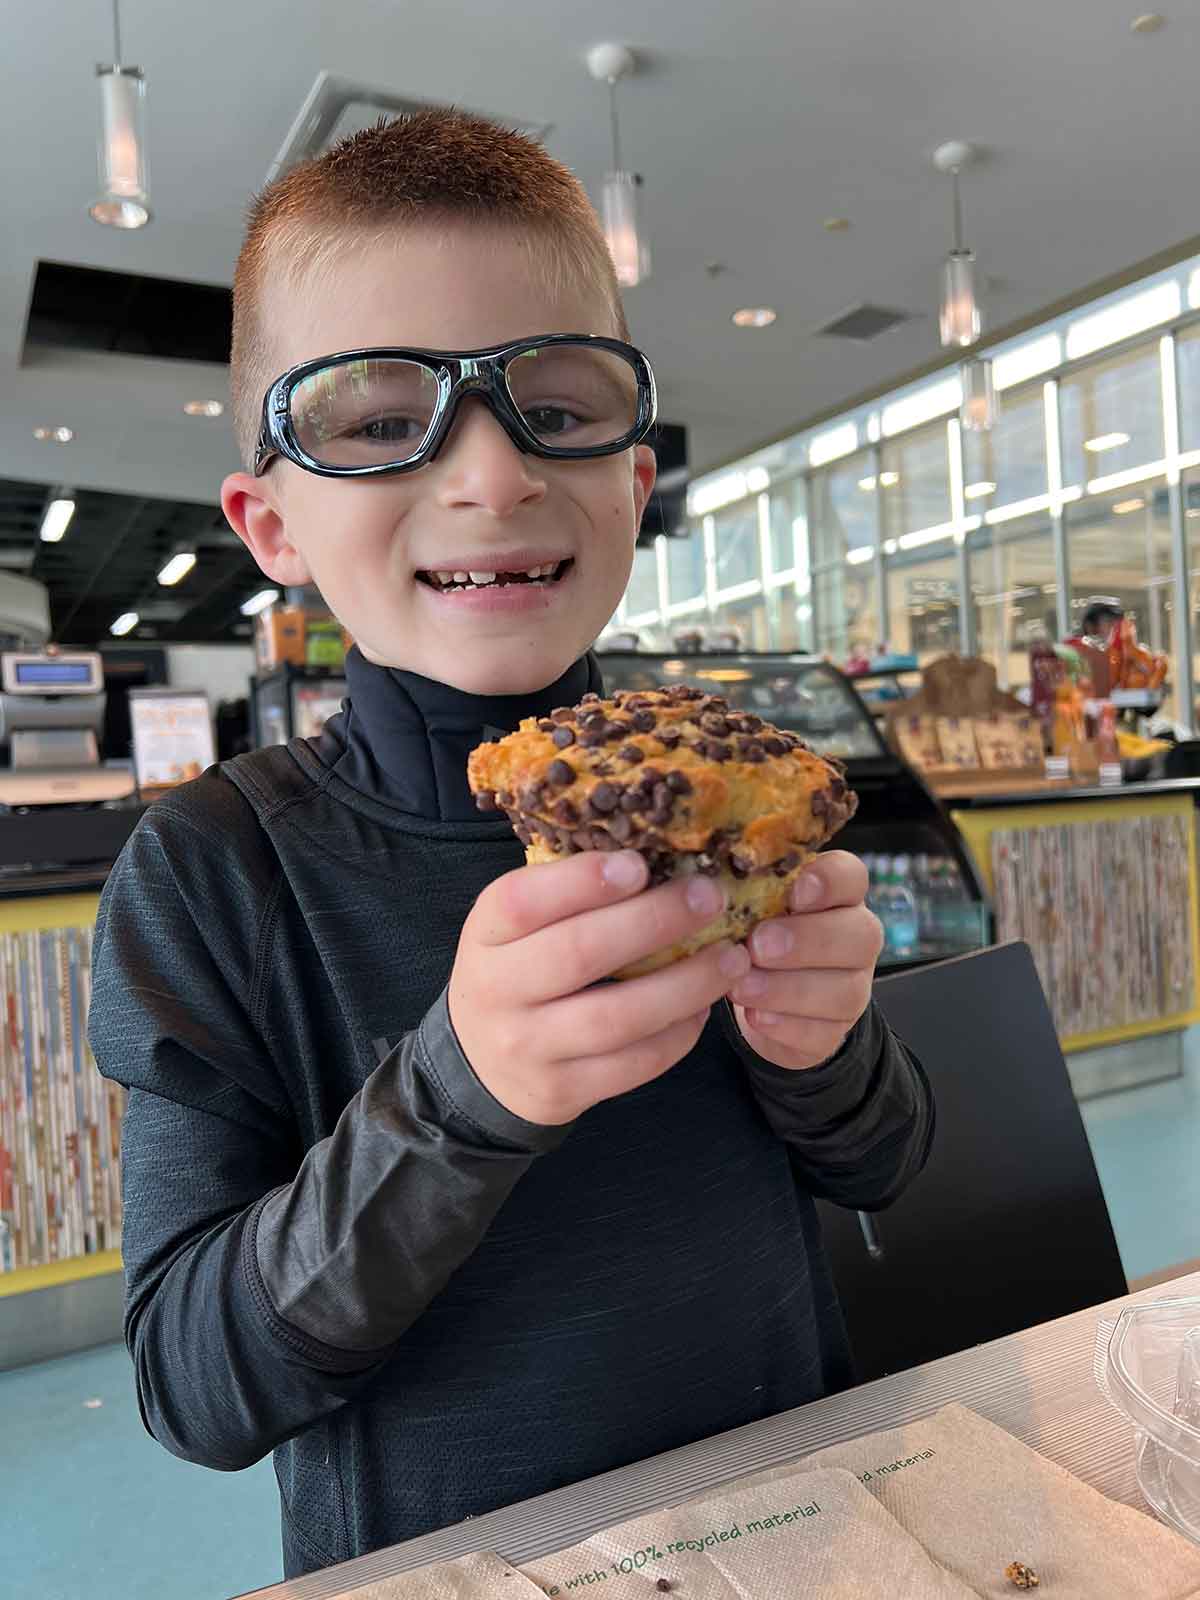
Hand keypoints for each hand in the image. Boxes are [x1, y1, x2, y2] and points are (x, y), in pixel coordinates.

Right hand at [448, 851, 752, 1125]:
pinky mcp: (562, 1090)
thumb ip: (567, 895)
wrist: (482, 1066)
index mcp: (485, 933)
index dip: (582, 880)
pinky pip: (633, 1064)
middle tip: (710, 899)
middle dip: (655, 922)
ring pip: (617, 1017)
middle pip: (579, 953)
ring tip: (731, 958)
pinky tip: (703, 1005)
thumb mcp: (516, 928)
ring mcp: (528, 1046)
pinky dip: (679, 1033)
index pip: (523, 901)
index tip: (641, 864)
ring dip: (686, 985)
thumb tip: (659, 854)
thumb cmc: (518, 971)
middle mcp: (497, 990)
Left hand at [726, 851, 882, 1069]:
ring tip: (742, 986)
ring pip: (843, 990)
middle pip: (859, 935)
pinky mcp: (835, 1030)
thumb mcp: (747, 906)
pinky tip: (755, 1017)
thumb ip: (743, 892)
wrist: (759, 998)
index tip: (795, 891)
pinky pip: (823, 1032)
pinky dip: (787, 1026)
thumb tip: (704, 885)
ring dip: (788, 988)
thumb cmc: (752, 935)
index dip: (830, 881)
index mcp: (837, 895)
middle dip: (806, 940)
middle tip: (758, 945)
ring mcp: (852, 987)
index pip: (851, 876)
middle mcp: (855, 938)